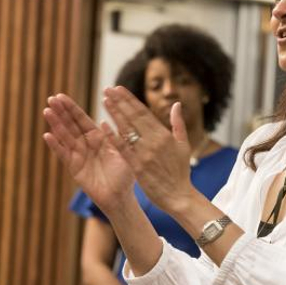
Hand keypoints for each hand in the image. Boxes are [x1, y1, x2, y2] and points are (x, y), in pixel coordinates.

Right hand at [42, 94, 135, 210]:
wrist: (121, 197)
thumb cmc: (125, 175)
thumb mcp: (123, 152)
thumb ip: (114, 138)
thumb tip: (103, 122)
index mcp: (99, 138)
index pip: (82, 119)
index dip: (72, 108)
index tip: (61, 96)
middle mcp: (87, 145)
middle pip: (71, 125)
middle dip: (61, 112)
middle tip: (50, 99)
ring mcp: (79, 156)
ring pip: (65, 137)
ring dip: (56, 125)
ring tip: (47, 112)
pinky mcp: (74, 168)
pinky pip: (64, 155)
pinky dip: (56, 146)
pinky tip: (47, 135)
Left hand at [102, 86, 197, 213]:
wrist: (178, 196)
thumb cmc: (181, 171)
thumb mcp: (183, 145)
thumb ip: (178, 123)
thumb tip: (176, 104)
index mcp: (164, 135)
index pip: (144, 113)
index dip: (130, 100)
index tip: (119, 89)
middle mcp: (154, 142)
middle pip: (133, 117)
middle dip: (120, 102)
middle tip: (108, 89)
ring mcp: (144, 154)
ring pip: (126, 130)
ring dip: (114, 114)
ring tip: (104, 101)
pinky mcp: (137, 166)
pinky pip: (122, 148)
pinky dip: (112, 136)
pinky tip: (102, 125)